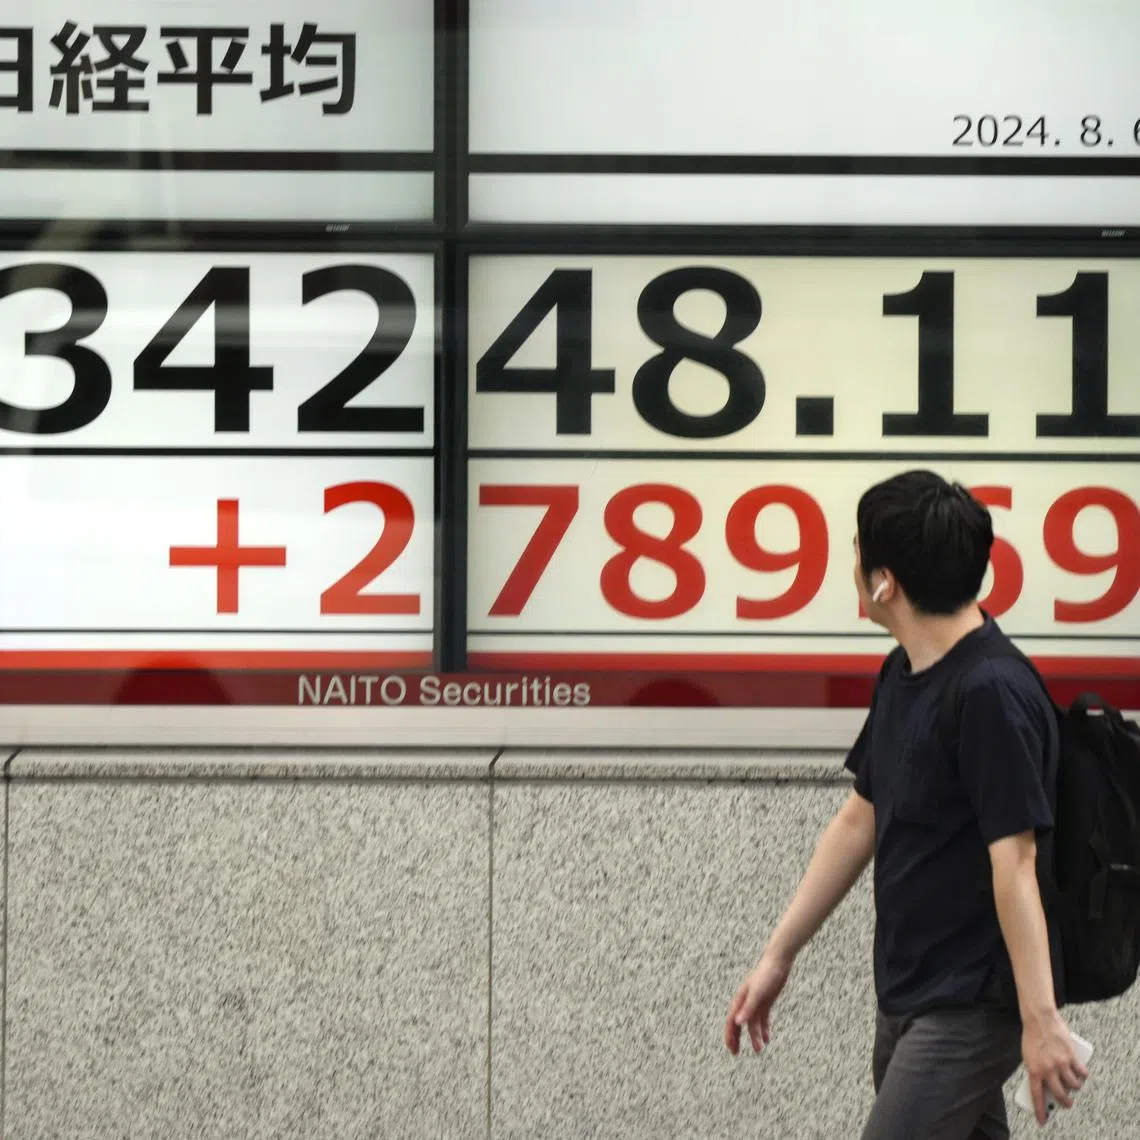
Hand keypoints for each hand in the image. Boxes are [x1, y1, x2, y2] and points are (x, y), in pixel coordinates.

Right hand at [724, 952, 791, 1054]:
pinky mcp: (765, 1002)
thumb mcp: (757, 993)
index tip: (732, 1049)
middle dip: (736, 1038)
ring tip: (759, 1050)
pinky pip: (763, 1019)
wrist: (778, 962)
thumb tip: (737, 1023)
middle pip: (738, 1023)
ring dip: (754, 1037)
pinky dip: (764, 1029)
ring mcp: (756, 1002)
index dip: (730, 1036)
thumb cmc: (766, 975)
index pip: (732, 1021)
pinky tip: (767, 1039)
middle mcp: (746, 1002)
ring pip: (752, 1024)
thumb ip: (747, 1008)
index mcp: (740, 1000)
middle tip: (736, 1053)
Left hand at [1021, 1010, 1088, 1125]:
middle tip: (1067, 1102)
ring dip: (1076, 1087)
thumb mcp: (1028, 1056)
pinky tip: (1082, 1073)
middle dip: (1065, 1102)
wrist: (1039, 1019)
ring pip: (1074, 1085)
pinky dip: (1083, 1074)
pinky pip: (1081, 1072)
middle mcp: (1048, 1069)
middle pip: (1060, 1094)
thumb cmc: (1032, 1036)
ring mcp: (1061, 1063)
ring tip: (1074, 1084)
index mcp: (1034, 1070)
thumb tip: (1045, 1085)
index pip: (1037, 1095)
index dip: (1040, 1110)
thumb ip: (1037, 1070)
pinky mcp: (1071, 1056)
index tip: (1042, 1121)